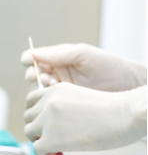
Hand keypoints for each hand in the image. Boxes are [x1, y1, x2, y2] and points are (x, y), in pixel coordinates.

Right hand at [21, 43, 145, 91]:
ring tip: (51, 84)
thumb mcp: (82, 54)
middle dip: (33, 74)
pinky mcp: (66, 101)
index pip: (37, 57)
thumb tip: (34, 54)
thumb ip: (58, 54)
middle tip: (36, 77)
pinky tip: (56, 95)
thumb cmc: (107, 65)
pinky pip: (50, 100)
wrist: (126, 85)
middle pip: (35, 72)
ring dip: (41, 86)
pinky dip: (48, 98)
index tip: (27, 61)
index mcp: (59, 57)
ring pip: (40, 87)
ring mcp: (61, 87)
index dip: (29, 58)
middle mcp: (57, 72)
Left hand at [25, 83, 146, 154]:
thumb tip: (50, 128)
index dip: (36, 113)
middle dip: (37, 127)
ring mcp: (48, 119)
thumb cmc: (110, 110)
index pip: (31, 101)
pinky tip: (54, 153)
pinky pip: (37, 148)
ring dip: (39, 140)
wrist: (124, 115)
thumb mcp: (78, 100)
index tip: (44, 123)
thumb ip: (61, 108)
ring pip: (29, 131)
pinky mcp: (52, 138)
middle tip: (50, 137)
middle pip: (28, 117)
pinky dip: (43, 153)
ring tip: (54, 146)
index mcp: (54, 90)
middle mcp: (48, 102)